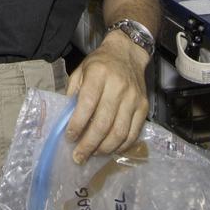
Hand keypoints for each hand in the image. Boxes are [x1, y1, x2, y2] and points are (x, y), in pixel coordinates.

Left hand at [65, 31, 148, 163]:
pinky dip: (121, 146)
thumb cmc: (100, 63)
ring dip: (104, 149)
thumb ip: (73, 92)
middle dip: (89, 144)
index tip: (69, 137)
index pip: (87, 104)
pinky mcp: (144, 107)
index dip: (77, 124)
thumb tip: (65, 119)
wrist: (127, 53)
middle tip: (78, 156)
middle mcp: (118, 86)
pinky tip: (109, 150)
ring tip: (92, 155)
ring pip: (119, 132)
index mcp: (99, 74)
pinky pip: (133, 133)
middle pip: (103, 123)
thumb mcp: (81, 70)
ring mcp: (133, 98)